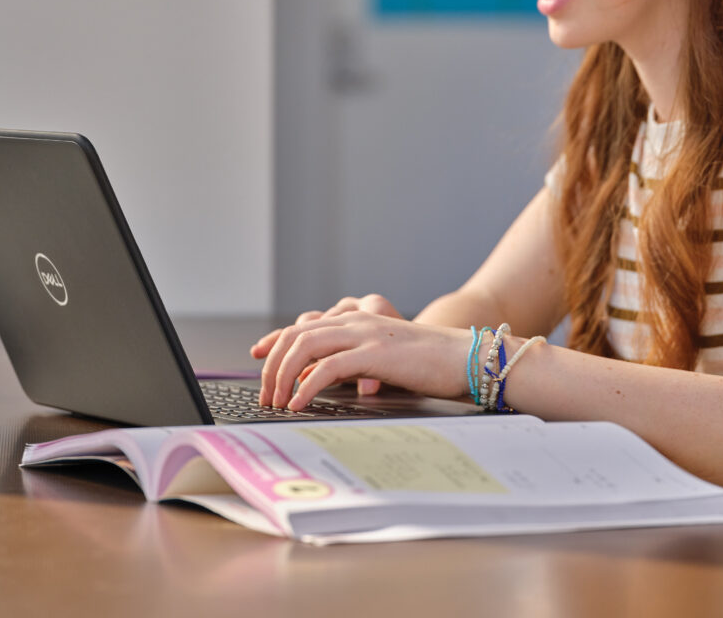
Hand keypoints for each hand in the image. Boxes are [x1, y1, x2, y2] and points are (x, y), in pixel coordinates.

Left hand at [253, 308, 472, 410]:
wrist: (465, 357)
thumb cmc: (427, 363)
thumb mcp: (380, 359)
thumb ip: (350, 362)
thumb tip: (317, 379)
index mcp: (355, 319)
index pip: (302, 326)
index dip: (275, 340)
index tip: (257, 356)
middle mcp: (354, 321)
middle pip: (295, 335)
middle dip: (272, 365)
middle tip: (265, 394)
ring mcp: (363, 334)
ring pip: (304, 346)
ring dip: (282, 376)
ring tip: (277, 401)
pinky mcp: (374, 353)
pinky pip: (327, 368)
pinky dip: (306, 386)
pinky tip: (298, 403)